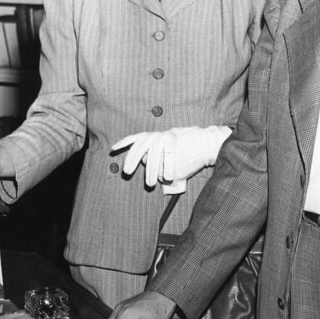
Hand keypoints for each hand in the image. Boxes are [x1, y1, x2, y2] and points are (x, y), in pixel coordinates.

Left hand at [111, 126, 230, 187]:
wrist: (206, 143)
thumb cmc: (187, 144)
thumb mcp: (168, 141)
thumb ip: (154, 150)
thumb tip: (144, 160)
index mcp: (156, 135)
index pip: (136, 138)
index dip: (124, 143)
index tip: (113, 149)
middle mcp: (159, 136)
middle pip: (140, 148)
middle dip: (131, 161)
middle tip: (128, 173)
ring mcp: (167, 143)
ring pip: (152, 159)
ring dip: (150, 173)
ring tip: (150, 184)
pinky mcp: (176, 151)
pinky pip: (166, 165)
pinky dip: (166, 173)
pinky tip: (167, 179)